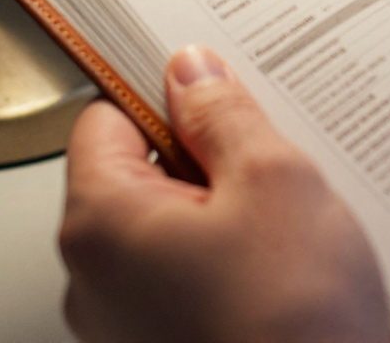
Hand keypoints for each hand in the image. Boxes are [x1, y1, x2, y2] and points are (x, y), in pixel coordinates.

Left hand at [60, 46, 387, 342]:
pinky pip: (189, 272)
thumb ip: (223, 114)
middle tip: (270, 162)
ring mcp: (130, 319)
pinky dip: (231, 256)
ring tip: (288, 220)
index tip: (212, 89)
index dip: (163, 94)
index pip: (106, 118)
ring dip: (226, 208)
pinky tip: (284, 264)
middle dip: (207, 156)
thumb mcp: (272, 179)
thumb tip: (192, 71)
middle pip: (140, 172)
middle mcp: (97, 277)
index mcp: (102, 223)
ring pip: (173, 224)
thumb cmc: (292, 319)